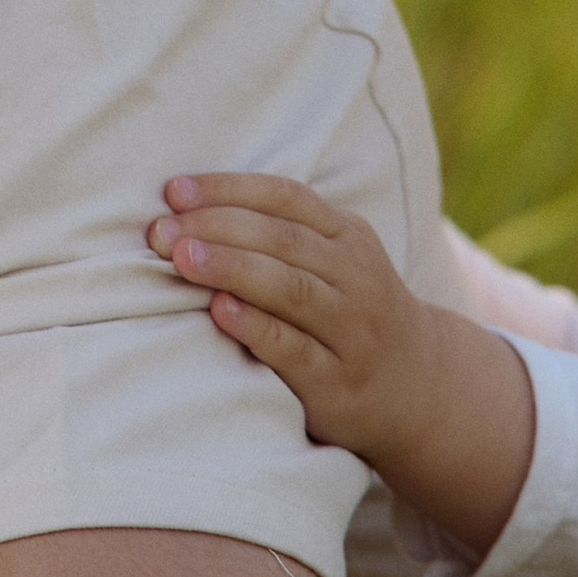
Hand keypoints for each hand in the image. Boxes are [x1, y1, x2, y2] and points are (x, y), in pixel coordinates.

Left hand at [149, 171, 535, 555]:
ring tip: (182, 257)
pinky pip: (294, 349)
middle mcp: (356, 278)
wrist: (416, 387)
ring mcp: (352, 331)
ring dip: (232, 268)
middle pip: (283, 240)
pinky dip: (256, 327)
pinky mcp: (338, 382)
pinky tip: (219, 311)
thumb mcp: (333, 260)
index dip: (228, 189)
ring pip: (291, 289)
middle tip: (161, 230)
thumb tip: (182, 207)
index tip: (173, 190)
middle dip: (217, 227)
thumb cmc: (348, 310)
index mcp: (348, 236)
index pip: (285, 198)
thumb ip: (278, 233)